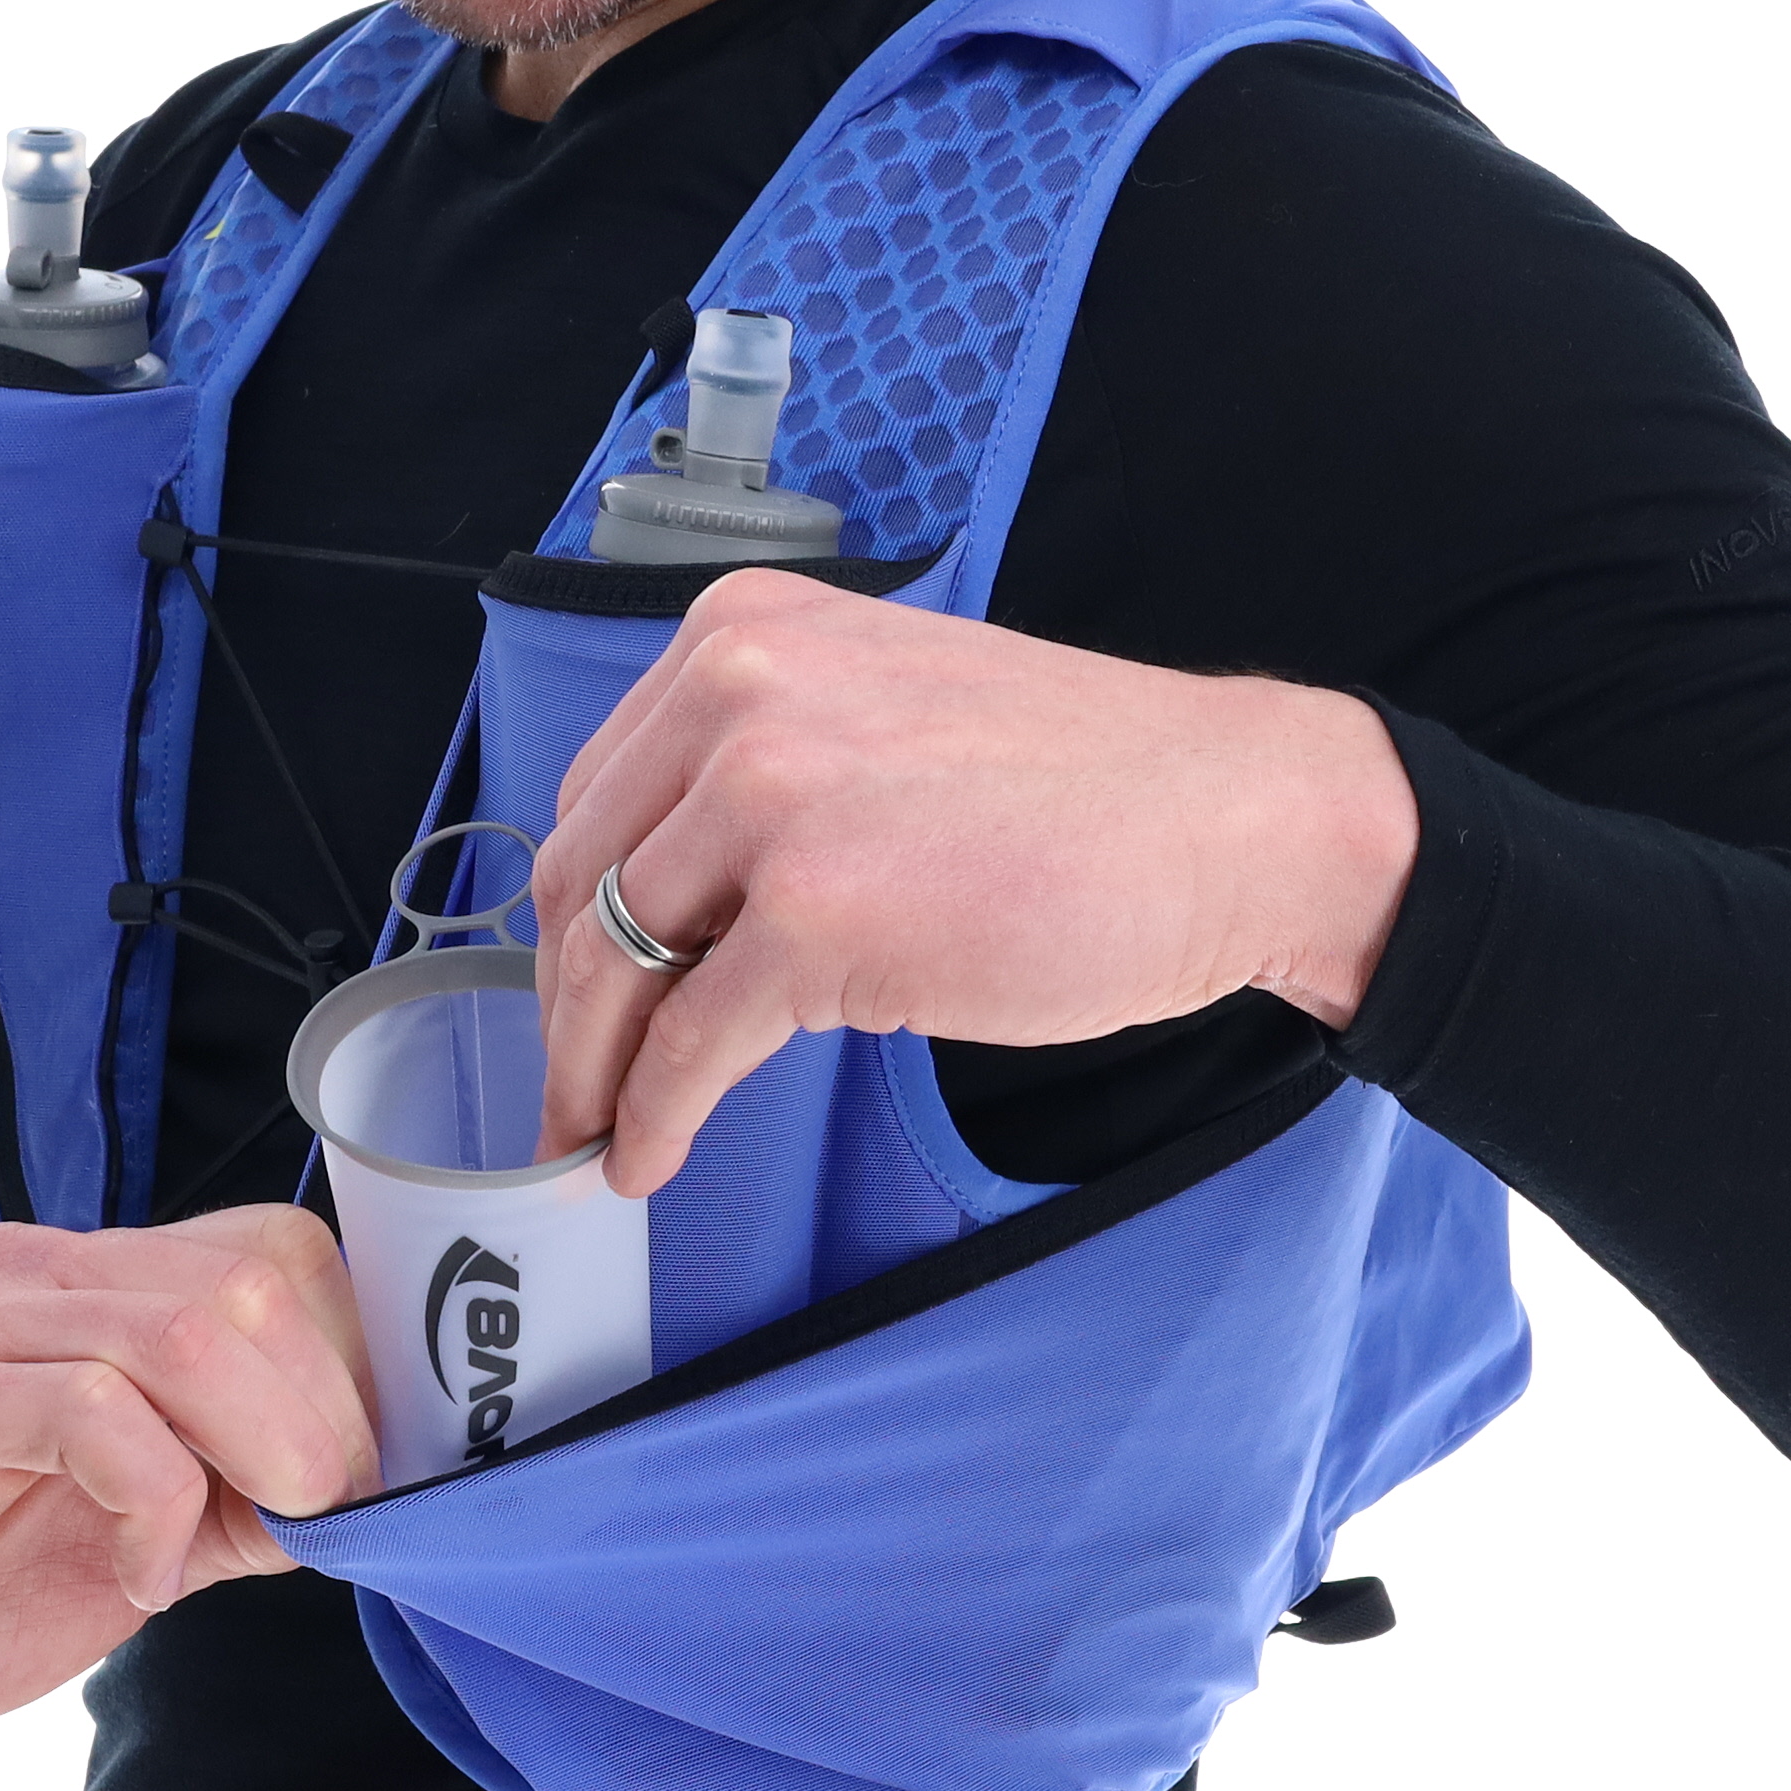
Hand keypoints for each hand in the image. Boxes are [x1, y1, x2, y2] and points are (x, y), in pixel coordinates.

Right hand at [0, 1203, 368, 1732]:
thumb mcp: (123, 1552)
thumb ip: (231, 1506)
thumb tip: (356, 1498)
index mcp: (95, 1292)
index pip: (284, 1263)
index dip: (354, 1376)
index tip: (359, 1493)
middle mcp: (39, 1279)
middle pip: (262, 1283)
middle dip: (327, 1422)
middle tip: (304, 1527)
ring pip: (192, 1327)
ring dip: (259, 1453)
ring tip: (226, 1543)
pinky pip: (89, 1406)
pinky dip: (152, 1499)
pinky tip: (134, 1575)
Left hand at [529, 569, 1418, 1194]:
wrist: (1226, 820)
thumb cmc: (1081, 786)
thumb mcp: (880, 715)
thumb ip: (763, 767)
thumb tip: (659, 897)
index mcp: (741, 633)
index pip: (596, 794)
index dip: (570, 916)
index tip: (575, 990)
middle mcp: (737, 693)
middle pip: (581, 880)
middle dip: (564, 1005)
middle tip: (572, 1085)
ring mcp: (772, 802)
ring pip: (615, 966)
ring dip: (594, 1073)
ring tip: (602, 1134)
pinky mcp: (816, 919)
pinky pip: (689, 1045)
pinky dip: (653, 1116)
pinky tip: (649, 1157)